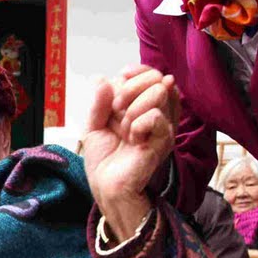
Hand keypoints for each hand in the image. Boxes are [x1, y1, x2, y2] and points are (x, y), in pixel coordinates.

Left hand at [78, 74, 175, 237]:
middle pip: (155, 78)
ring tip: (125, 130)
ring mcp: (162, 125)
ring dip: (133, 109)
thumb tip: (102, 77)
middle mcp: (156, 112)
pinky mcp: (164, 139)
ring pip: (158, 92)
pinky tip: (134, 139)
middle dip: (129, 89)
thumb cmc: (104, 159)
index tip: (120, 79)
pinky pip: (156, 116)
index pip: (150, 73)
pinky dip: (138, 124)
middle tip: (117, 111)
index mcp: (141, 106)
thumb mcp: (93, 125)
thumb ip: (98, 101)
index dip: (134, 72)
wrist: (106, 186)